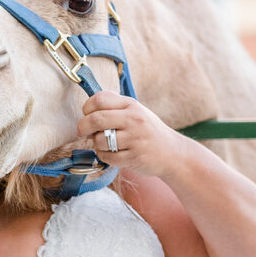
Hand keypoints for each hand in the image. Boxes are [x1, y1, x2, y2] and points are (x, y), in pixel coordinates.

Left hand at [76, 92, 191, 179]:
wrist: (173, 153)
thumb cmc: (148, 131)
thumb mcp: (136, 112)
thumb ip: (115, 107)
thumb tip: (87, 108)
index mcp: (131, 105)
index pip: (99, 99)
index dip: (87, 108)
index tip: (86, 115)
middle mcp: (133, 119)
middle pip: (96, 119)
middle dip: (83, 127)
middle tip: (83, 132)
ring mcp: (135, 139)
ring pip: (99, 141)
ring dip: (96, 144)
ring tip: (105, 144)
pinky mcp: (134, 157)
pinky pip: (107, 157)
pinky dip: (104, 156)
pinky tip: (113, 154)